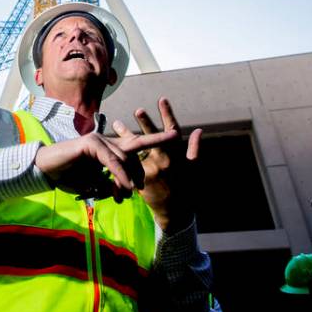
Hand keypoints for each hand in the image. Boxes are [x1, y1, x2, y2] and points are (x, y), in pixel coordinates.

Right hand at [34, 128, 176, 202]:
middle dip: (138, 171)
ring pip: (122, 159)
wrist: (45, 171)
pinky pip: (110, 161)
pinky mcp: (91, 143)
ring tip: (125, 194)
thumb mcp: (94, 185)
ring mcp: (99, 140)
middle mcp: (106, 141)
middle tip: (135, 191)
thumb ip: (110, 185)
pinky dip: (118, 174)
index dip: (156, 138)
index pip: (136, 144)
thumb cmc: (68, 177)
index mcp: (109, 149)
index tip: (176, 135)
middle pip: (133, 151)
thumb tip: (124, 192)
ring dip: (125, 180)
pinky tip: (124, 185)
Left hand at [114, 96, 200, 230]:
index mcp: (177, 156)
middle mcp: (164, 162)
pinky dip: (122, 155)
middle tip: (137, 110)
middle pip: (153, 138)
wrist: (174, 211)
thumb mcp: (193, 168)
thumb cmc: (186, 187)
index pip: (172, 131)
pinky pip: (131, 165)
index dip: (167, 115)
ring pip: (136, 149)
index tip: (161, 100)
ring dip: (125, 135)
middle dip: (145, 123)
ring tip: (116, 123)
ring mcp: (151, 171)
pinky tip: (112, 145)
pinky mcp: (140, 179)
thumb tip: (199, 130)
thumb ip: (194, 148)